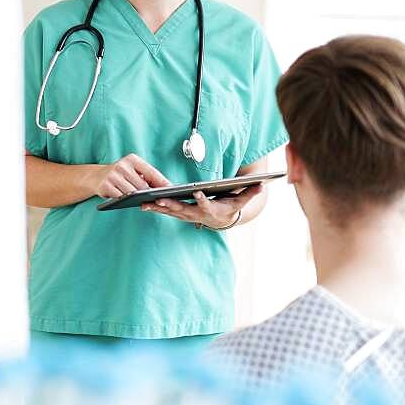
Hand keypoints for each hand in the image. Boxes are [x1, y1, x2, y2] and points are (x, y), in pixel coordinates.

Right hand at [90, 153, 171, 198]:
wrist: (95, 177)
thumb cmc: (120, 175)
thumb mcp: (132, 170)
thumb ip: (145, 177)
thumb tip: (164, 188)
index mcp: (132, 159)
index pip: (151, 172)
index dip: (162, 182)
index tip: (172, 190)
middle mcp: (122, 165)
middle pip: (142, 185)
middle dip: (149, 193)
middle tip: (158, 200)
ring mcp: (113, 175)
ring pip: (132, 193)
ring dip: (137, 199)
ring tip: (142, 201)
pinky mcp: (105, 186)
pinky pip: (121, 197)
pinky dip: (124, 201)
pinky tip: (126, 201)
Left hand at [141, 184, 263, 227]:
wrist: (222, 221)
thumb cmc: (230, 207)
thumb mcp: (241, 201)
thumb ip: (249, 192)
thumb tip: (262, 183)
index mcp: (211, 209)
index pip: (206, 204)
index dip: (202, 199)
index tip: (198, 193)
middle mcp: (196, 214)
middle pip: (182, 209)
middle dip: (170, 205)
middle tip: (159, 200)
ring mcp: (186, 215)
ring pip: (170, 211)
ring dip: (157, 208)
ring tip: (143, 203)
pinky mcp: (179, 214)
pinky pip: (165, 211)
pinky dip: (154, 207)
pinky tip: (141, 204)